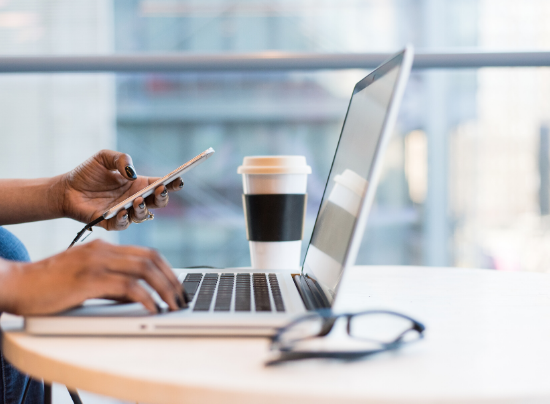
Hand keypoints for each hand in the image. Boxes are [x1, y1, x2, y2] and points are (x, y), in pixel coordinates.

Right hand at [0, 240, 185, 314]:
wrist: (16, 284)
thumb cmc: (48, 285)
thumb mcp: (86, 279)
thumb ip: (112, 283)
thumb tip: (138, 296)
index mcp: (104, 248)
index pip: (147, 253)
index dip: (167, 269)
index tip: (177, 286)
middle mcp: (103, 250)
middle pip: (151, 258)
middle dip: (172, 279)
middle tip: (181, 298)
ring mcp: (96, 262)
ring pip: (144, 269)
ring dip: (164, 288)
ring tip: (173, 305)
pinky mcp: (88, 279)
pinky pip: (127, 286)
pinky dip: (145, 298)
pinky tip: (152, 308)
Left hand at [58, 149, 183, 229]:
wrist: (65, 189)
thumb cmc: (87, 173)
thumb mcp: (104, 157)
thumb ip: (121, 159)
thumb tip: (132, 173)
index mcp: (138, 184)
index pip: (161, 185)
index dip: (172, 183)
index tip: (179, 179)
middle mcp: (135, 200)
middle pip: (157, 203)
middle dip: (162, 197)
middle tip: (160, 190)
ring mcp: (124, 212)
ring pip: (143, 216)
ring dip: (143, 209)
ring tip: (137, 200)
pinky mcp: (110, 223)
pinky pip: (122, 225)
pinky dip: (124, 219)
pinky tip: (122, 211)